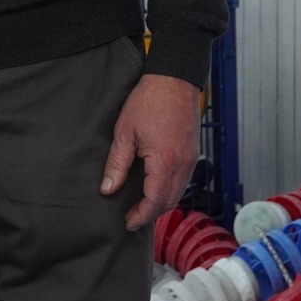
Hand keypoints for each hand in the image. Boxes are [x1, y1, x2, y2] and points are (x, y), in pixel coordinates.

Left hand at [100, 72, 199, 231]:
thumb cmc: (149, 101)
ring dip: (162, 203)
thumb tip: (108, 189)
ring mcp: (191, 158)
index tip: (128, 222)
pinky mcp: (193, 152)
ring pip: (179, 192)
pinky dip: (170, 190)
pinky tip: (156, 187)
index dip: (141, 216)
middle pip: (169, 201)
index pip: (155, 201)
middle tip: (132, 217)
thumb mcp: (124, 132)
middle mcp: (182, 164)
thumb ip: (117, 163)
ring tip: (142, 205)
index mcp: (164, 161)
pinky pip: (184, 180)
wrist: (174, 79)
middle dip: (151, 214)